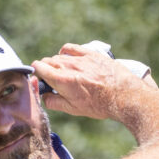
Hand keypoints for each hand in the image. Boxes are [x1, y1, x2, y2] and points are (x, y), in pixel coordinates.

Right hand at [31, 43, 153, 120]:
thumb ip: (54, 102)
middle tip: (52, 81)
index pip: (38, 68)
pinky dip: (65, 52)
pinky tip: (67, 58)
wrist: (123, 95)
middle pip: (47, 61)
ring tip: (63, 74)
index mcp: (62, 80)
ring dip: (56, 63)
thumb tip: (44, 97)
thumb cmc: (99, 105)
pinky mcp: (90, 53)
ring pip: (58, 56)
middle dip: (45, 70)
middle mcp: (69, 66)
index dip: (35, 73)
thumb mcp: (73, 109)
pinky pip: (71, 48)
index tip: (39, 80)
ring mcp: (80, 58)